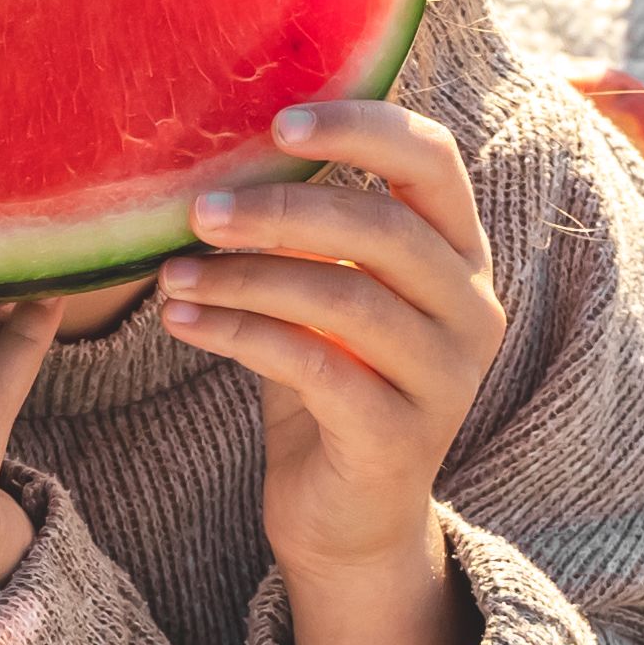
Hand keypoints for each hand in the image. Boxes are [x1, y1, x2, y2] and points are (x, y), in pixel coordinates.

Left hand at [159, 101, 504, 592]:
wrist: (348, 521)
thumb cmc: (328, 386)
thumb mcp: (324, 295)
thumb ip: (309, 230)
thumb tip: (226, 146)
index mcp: (460, 256)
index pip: (432, 161)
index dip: (360, 127)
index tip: (276, 124)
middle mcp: (471, 310)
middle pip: (384, 228)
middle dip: (280, 211)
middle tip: (197, 210)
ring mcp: (445, 377)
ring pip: (345, 299)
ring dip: (245, 278)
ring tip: (172, 274)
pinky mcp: (399, 436)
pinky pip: (314, 366)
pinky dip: (239, 335)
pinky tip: (181, 322)